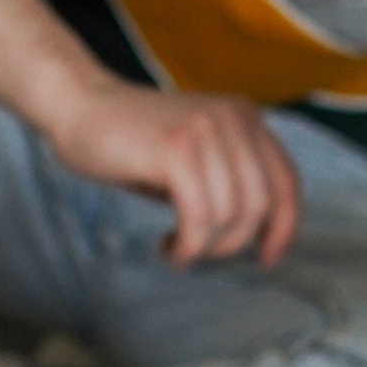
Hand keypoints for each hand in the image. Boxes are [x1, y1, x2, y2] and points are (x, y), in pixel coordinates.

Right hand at [44, 77, 300, 266]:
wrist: (78, 108)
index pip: (287, 181)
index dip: (284, 227)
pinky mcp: (176, 148)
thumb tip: (262, 235)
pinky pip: (200, 217)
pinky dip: (189, 245)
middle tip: (200, 251)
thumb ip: (231, 180)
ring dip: (205, 247)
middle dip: (234, 242)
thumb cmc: (134, 144)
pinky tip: (170, 247)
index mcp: (245, 116)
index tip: (268, 258)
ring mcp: (205, 128)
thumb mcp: (196, 158)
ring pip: (230, 215)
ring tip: (177, 246)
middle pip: (261, 204)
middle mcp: (233, 117)